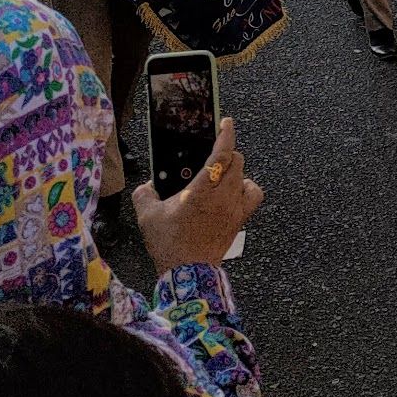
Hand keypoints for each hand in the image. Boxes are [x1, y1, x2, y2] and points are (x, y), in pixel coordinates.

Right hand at [133, 116, 264, 272]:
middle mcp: (224, 197)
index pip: (222, 155)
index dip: (226, 135)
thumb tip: (146, 185)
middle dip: (228, 153)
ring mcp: (235, 210)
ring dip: (238, 172)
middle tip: (216, 154)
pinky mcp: (240, 221)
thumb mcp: (148, 217)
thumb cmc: (169, 244)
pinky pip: (252, 197)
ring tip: (224, 175)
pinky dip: (247, 190)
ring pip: (247, 178)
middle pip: (238, 162)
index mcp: (203, 191)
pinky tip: (234, 193)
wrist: (188, 274)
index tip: (227, 122)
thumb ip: (144, 195)